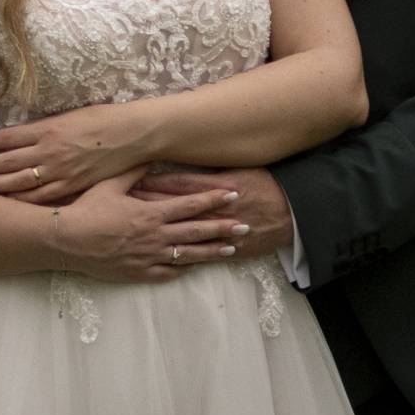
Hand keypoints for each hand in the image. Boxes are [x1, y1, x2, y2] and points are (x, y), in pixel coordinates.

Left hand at [0, 104, 146, 203]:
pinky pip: (42, 197)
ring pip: (20, 181)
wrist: (133, 134)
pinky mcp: (73, 185)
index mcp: (48, 129)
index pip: (9, 138)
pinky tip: (9, 202)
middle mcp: (50, 151)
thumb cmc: (105, 119)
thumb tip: (26, 134)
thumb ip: (47, 127)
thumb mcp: (71, 115)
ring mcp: (60, 171)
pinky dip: (23, 200)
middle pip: (8, 161)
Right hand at [51, 173, 249, 283]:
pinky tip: (196, 267)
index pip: (191, 205)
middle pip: (197, 231)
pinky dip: (184, 269)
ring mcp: (149, 257)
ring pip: (188, 255)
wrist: (67, 241)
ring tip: (232, 250)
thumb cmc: (86, 209)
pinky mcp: (139, 273)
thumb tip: (151, 158)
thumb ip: (134, 172)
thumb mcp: (110, 184)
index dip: (214, 199)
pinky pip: (168, 273)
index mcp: (151, 213)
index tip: (234, 195)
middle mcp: (155, 236)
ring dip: (212, 251)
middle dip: (224, 227)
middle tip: (247, 226)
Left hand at [132, 167, 292, 259]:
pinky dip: (181, 255)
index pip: (176, 184)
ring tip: (132, 233)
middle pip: (172, 208)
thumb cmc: (266, 184)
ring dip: (158, 233)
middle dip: (146, 207)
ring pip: (181, 233)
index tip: (130, 182)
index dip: (151, 183)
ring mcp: (219, 232)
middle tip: (120, 206)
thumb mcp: (240, 168)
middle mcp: (213, 210)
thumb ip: (211, 169)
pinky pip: (199, 255)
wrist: (294, 213)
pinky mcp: (227, 250)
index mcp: (216, 186)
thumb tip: (186, 158)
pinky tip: (162, 256)